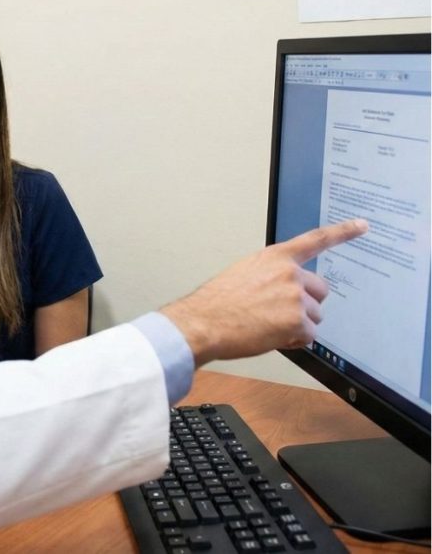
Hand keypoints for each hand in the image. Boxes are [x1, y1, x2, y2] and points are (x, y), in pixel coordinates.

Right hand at [161, 219, 367, 366]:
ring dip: (297, 324)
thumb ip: (271, 276)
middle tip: (279, 314)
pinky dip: (293, 340)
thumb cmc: (216, 303)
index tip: (362, 225)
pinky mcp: (297, 320)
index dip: (343, 232)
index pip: (315, 240)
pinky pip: (308, 335)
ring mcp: (295, 296)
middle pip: (320, 290)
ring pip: (314, 316)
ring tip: (266, 326)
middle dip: (306, 304)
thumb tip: (284, 293)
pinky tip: (270, 336)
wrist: (202, 322)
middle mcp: (289, 273)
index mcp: (275, 258)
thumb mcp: (243, 274)